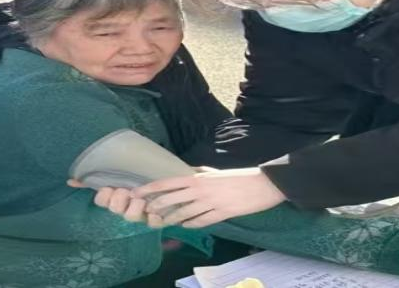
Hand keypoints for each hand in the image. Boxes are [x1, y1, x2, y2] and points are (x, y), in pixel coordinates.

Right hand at [68, 179, 150, 223]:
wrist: (164, 186)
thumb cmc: (137, 181)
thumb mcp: (119, 175)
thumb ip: (95, 179)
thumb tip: (70, 180)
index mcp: (114, 198)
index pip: (101, 200)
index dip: (104, 195)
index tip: (109, 187)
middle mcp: (125, 208)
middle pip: (115, 209)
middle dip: (119, 198)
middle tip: (126, 190)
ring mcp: (139, 215)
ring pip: (131, 217)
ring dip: (134, 206)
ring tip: (142, 199)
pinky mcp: (155, 220)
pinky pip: (152, 224)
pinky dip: (153, 218)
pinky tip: (155, 211)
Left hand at [132, 168, 286, 228]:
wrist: (261, 184)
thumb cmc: (238, 176)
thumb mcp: (214, 172)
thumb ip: (199, 173)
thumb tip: (186, 173)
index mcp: (198, 178)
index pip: (168, 182)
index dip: (151, 188)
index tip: (137, 192)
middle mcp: (200, 190)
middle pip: (171, 199)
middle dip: (155, 206)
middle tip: (145, 211)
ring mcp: (210, 204)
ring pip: (183, 214)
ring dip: (170, 219)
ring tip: (161, 222)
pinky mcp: (220, 214)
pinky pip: (200, 221)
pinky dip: (190, 224)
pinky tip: (184, 226)